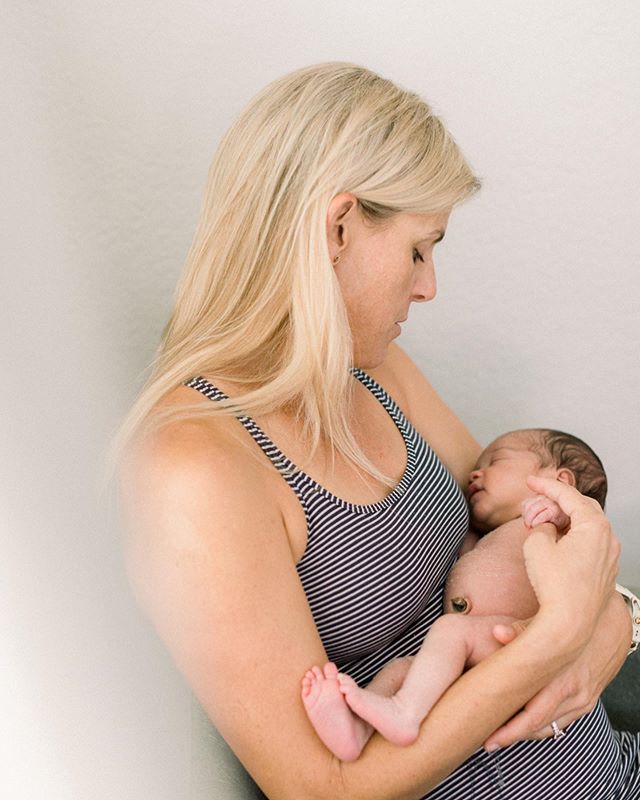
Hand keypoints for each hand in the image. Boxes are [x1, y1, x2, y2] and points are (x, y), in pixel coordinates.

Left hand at [485, 591, 629, 748]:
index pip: (533, 715)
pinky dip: (544, 726)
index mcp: (563, 677)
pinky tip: (526, 725)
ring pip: (551, 727)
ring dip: (527, 732)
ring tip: (501, 734)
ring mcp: (584, 699)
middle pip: (539, 725)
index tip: (486, 737)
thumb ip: (522, 630)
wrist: (613, 623)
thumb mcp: (550, 623)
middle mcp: (575, 693)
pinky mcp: (588, 700)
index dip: (508, 730)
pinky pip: (563, 722)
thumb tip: (497, 632)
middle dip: (512, 736)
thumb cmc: (576, 622)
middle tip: (488, 741)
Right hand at [521, 476, 619, 639]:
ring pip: (586, 526)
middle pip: (581, 507)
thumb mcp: (537, 544)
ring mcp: (609, 556)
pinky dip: (572, 536)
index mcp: (594, 526)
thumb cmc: (554, 585)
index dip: (546, 485)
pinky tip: (555, 543)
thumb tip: (548, 527)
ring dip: (564, 520)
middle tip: (535, 503)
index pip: (568, 495)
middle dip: (557, 502)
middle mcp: (608, 539)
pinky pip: (589, 544)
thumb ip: (542, 525)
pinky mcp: (604, 571)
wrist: (569, 624)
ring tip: (541, 525)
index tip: (530, 481)